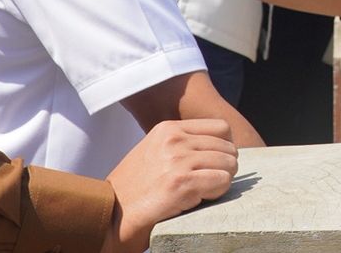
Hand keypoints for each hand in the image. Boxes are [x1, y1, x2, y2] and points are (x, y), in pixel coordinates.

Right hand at [103, 118, 237, 252]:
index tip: (215, 162)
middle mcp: (174, 140)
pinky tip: (200, 198)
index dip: (224, 146)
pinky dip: (217, 192)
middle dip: (225, 165)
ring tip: (204, 190)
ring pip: (229, 164)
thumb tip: (218, 144)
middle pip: (228, 146)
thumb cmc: (135, 187)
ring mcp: (178, 161)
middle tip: (210, 180)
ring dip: (223, 180)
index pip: (221, 127)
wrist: (111, 212)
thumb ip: (180, 142)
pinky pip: (222, 182)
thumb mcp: (154, 150)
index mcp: (168, 128)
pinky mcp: (182, 184)